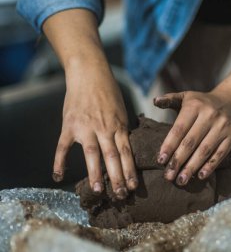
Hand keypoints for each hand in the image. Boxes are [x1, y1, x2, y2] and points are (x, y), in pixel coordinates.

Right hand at [52, 64, 136, 198]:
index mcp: (119, 126)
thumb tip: (128, 150)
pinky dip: (60, 161)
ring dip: (95, 173)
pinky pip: (63, 146)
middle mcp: (104, 128)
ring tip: (98, 191)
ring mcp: (85, 127)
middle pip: (112, 156)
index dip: (130, 171)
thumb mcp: (122, 111)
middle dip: (117, 177)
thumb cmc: (109, 93)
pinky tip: (59, 176)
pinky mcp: (69, 125)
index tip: (133, 187)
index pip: (126, 152)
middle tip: (120, 195)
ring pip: (92, 154)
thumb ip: (123, 130)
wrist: (89, 74)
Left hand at [154, 90, 230, 185]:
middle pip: (191, 142)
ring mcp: (222, 126)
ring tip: (181, 181)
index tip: (161, 161)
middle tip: (168, 176)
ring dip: (192, 167)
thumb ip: (170, 99)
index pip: (179, 129)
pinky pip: (220, 153)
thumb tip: (155, 101)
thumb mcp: (186, 97)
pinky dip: (210, 166)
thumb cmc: (202, 103)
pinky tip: (200, 176)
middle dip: (178, 161)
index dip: (169, 145)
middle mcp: (209, 115)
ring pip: (205, 150)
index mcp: (194, 106)